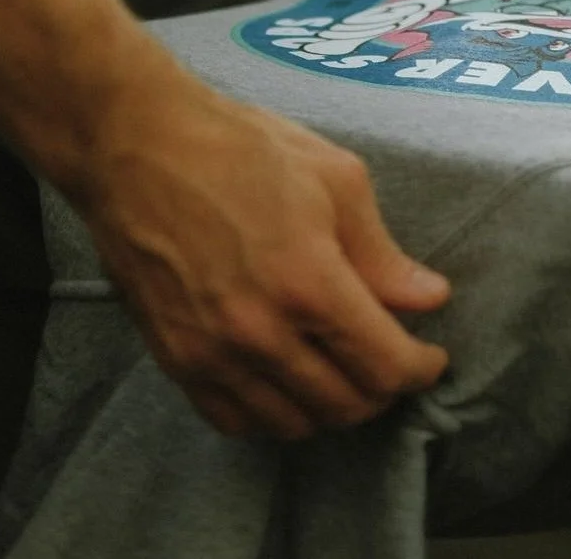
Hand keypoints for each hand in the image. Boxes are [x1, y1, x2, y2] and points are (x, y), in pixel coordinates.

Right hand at [77, 63, 450, 441]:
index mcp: (308, 283)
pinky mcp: (174, 359)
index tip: (432, 355)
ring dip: (330, 407)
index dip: (420, 369)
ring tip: (344, 372)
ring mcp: (211, 354)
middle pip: (344, 405)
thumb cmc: (240, 147)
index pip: (384, 365)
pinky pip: (235, 421)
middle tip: (391, 360)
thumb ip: (381, 252)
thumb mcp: (334, 178)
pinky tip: (288, 384)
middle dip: (382, 389)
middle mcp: (260, 333)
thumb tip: (429, 298)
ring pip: (292, 424)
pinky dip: (272, 415)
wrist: (138, 146)